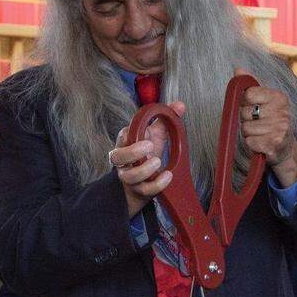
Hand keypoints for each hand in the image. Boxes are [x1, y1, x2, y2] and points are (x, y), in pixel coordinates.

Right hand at [109, 103, 181, 217]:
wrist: (144, 182)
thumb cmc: (148, 155)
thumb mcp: (156, 136)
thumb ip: (166, 119)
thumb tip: (180, 105)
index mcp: (126, 144)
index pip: (122, 136)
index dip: (127, 134)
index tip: (141, 131)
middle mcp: (123, 162)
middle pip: (117, 157)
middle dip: (132, 152)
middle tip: (149, 146)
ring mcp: (129, 177)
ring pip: (129, 176)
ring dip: (144, 169)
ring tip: (158, 161)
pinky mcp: (139, 191)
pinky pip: (145, 190)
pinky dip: (157, 184)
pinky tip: (167, 176)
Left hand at [235, 68, 296, 185]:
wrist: (285, 148)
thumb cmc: (271, 122)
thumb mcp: (264, 101)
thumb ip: (251, 86)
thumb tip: (238, 69)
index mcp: (279, 98)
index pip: (249, 94)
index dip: (245, 102)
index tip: (252, 107)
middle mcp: (282, 112)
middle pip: (244, 113)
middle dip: (245, 120)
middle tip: (257, 123)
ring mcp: (280, 129)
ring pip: (245, 128)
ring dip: (248, 133)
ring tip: (260, 134)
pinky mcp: (275, 145)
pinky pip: (249, 142)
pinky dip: (251, 144)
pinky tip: (261, 143)